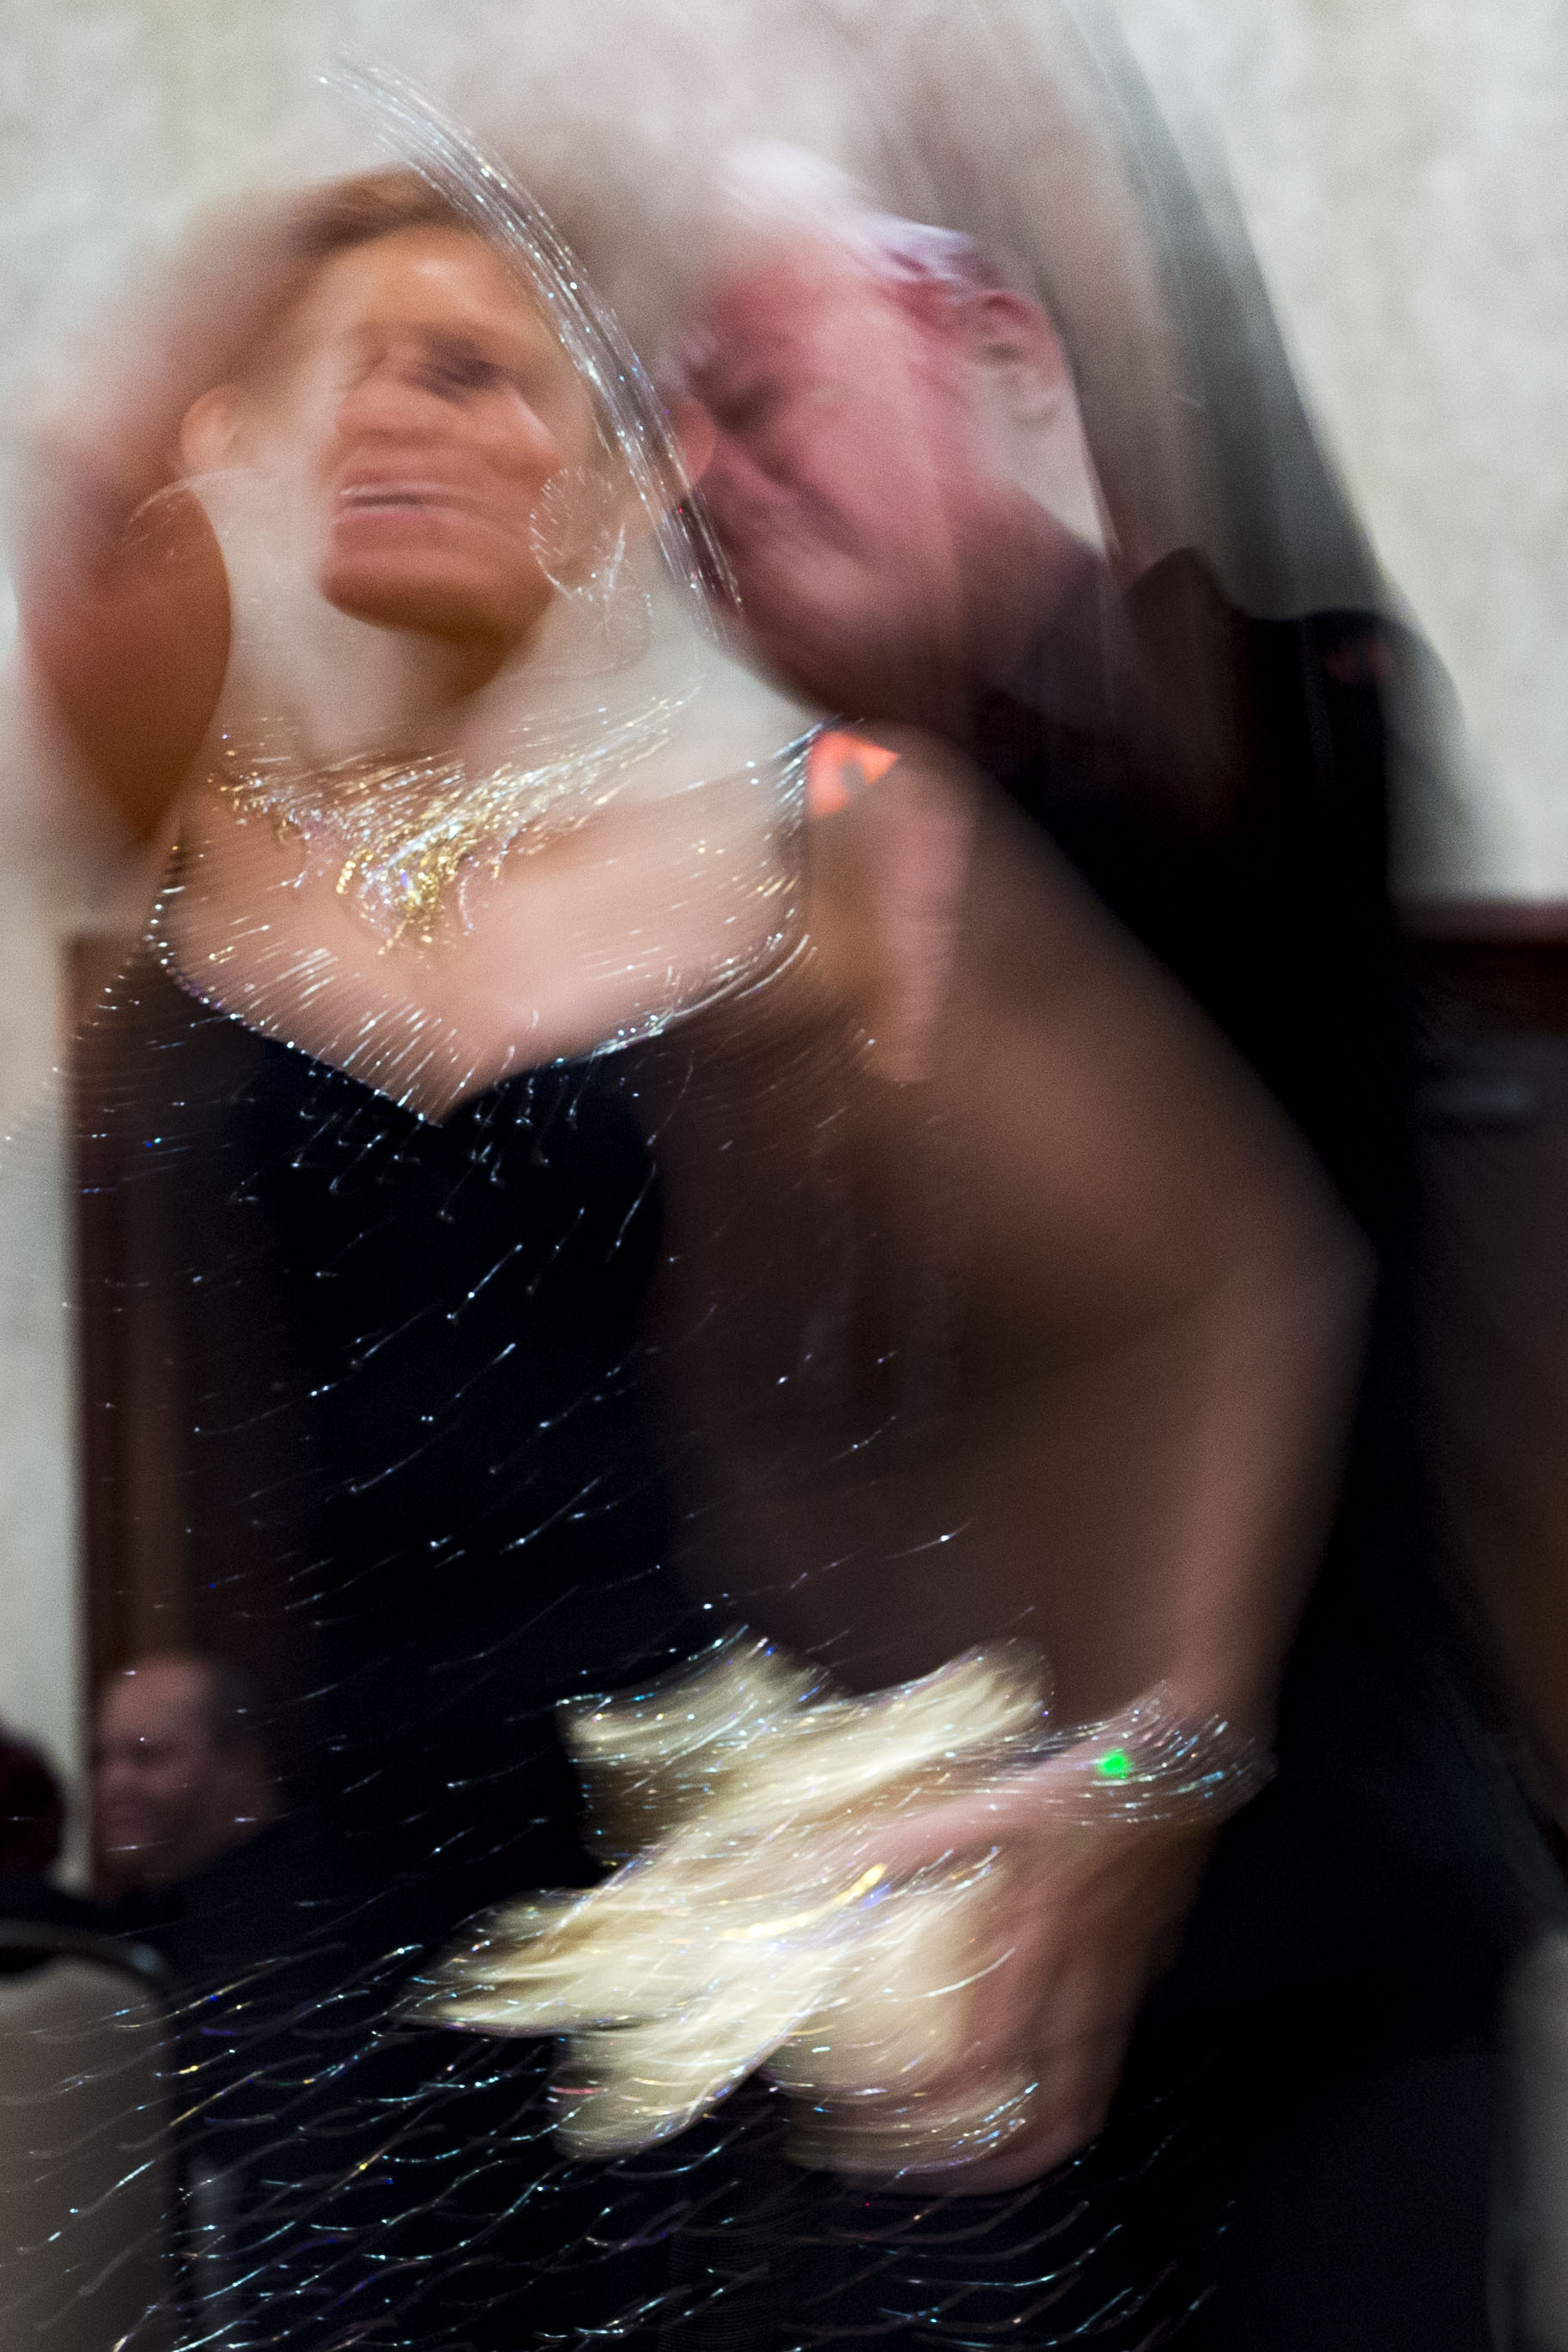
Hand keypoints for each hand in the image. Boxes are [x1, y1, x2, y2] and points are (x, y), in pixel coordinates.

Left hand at [799, 1755, 1213, 2190]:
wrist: (1183, 1769)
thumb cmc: (1078, 1787)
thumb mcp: (987, 1805)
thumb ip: (909, 1844)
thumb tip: (820, 1865)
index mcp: (1041, 1950)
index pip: (978, 2066)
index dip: (917, 2109)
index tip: (855, 2117)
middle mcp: (1085, 1990)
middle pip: (1047, 2125)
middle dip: (974, 2171)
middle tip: (902, 2175)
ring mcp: (1122, 1995)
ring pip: (1084, 2110)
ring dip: (1019, 2153)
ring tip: (953, 2166)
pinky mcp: (1141, 1984)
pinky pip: (1104, 2071)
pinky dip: (1056, 2103)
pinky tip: (1013, 2092)